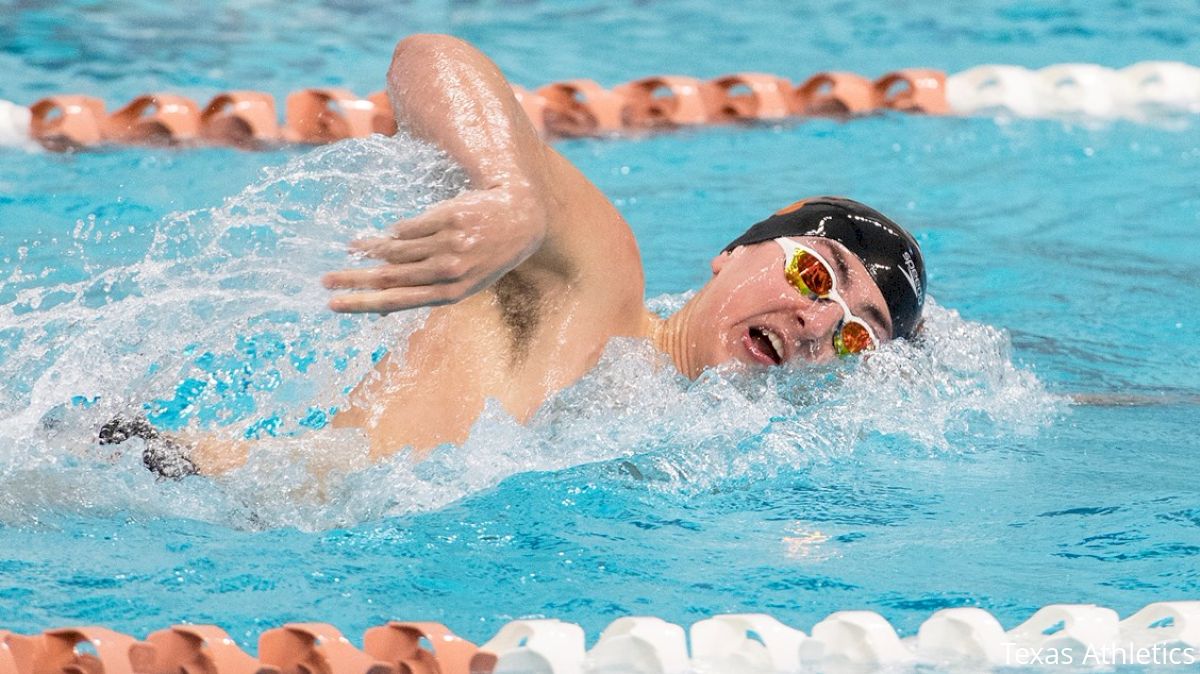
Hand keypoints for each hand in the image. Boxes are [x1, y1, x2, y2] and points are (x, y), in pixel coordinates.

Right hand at [322, 182, 546, 312]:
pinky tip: (389, 233)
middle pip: (388, 277)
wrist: (520, 218)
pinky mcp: (447, 218)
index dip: (362, 303)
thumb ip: (426, 291)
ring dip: (368, 249)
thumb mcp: (464, 283)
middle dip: (352, 280)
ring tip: (352, 247)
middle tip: (325, 281)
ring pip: (394, 248)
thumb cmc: (487, 255)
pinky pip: (408, 226)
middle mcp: (448, 271)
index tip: (333, 305)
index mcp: (450, 294)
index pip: (397, 301)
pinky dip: (395, 231)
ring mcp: (448, 243)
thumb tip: (382, 307)